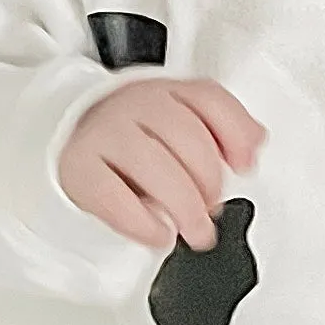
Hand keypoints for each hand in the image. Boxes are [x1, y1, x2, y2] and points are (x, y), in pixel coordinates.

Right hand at [57, 77, 266, 252]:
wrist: (70, 132)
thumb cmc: (136, 133)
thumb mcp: (181, 120)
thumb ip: (224, 129)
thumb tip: (255, 145)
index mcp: (167, 89)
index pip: (209, 99)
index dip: (236, 134)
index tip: (246, 167)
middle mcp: (136, 104)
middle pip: (188, 137)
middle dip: (210, 181)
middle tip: (213, 208)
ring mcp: (105, 132)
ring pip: (155, 166)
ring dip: (184, 207)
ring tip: (194, 231)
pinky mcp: (77, 167)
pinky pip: (114, 197)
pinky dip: (143, 224)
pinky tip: (158, 234)